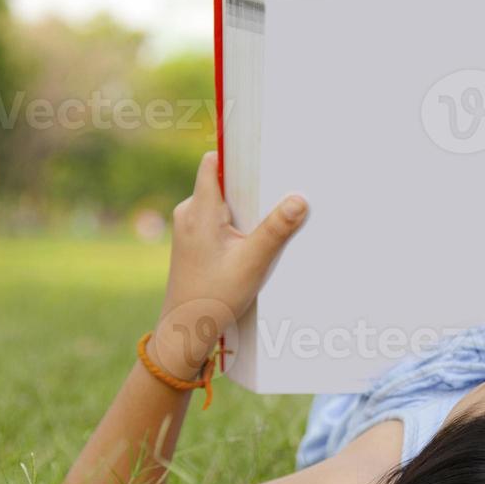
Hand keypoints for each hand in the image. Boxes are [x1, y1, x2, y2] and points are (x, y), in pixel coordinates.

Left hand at [152, 152, 307, 377]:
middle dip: (248, 187)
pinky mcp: (191, 241)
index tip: (260, 153)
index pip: (212, 162)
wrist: (185, 329)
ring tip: (265, 224)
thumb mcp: (253, 263)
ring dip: (243, 210)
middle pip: (221, 182)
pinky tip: (250, 243)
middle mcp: (188, 213)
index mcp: (199, 210)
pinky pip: (215, 220)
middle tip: (276, 194)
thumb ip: (275, 230)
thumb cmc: (214, 297)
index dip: (235, 154)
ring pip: (219, 203)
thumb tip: (299, 199)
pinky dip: (235, 225)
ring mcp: (187, 227)